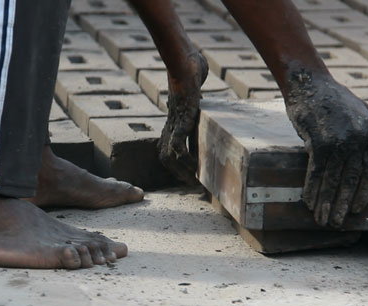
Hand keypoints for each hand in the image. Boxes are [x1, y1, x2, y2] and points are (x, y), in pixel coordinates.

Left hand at [158, 52, 207, 183]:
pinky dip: (186, 160)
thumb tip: (202, 76)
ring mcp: (174, 122)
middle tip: (190, 184)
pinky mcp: (180, 120)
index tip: (188, 172)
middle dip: (176, 172)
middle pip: (165, 155)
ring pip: (170, 155)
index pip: (169, 145)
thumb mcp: (195, 82)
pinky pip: (178, 146)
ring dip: (181, 171)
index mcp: (174, 118)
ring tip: (193, 181)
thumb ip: (198, 87)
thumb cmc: (190, 66)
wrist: (184, 59)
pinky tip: (195, 168)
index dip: (176, 161)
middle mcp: (172, 123)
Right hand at [285, 76, 367, 227]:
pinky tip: (308, 201)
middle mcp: (359, 140)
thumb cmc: (337, 100)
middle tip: (335, 222)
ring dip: (325, 203)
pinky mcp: (318, 143)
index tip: (354, 211)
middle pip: (351, 181)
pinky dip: (312, 189)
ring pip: (332, 181)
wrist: (311, 85)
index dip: (361, 195)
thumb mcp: (367, 114)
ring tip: (321, 219)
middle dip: (342, 205)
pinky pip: (316, 173)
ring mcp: (339, 142)